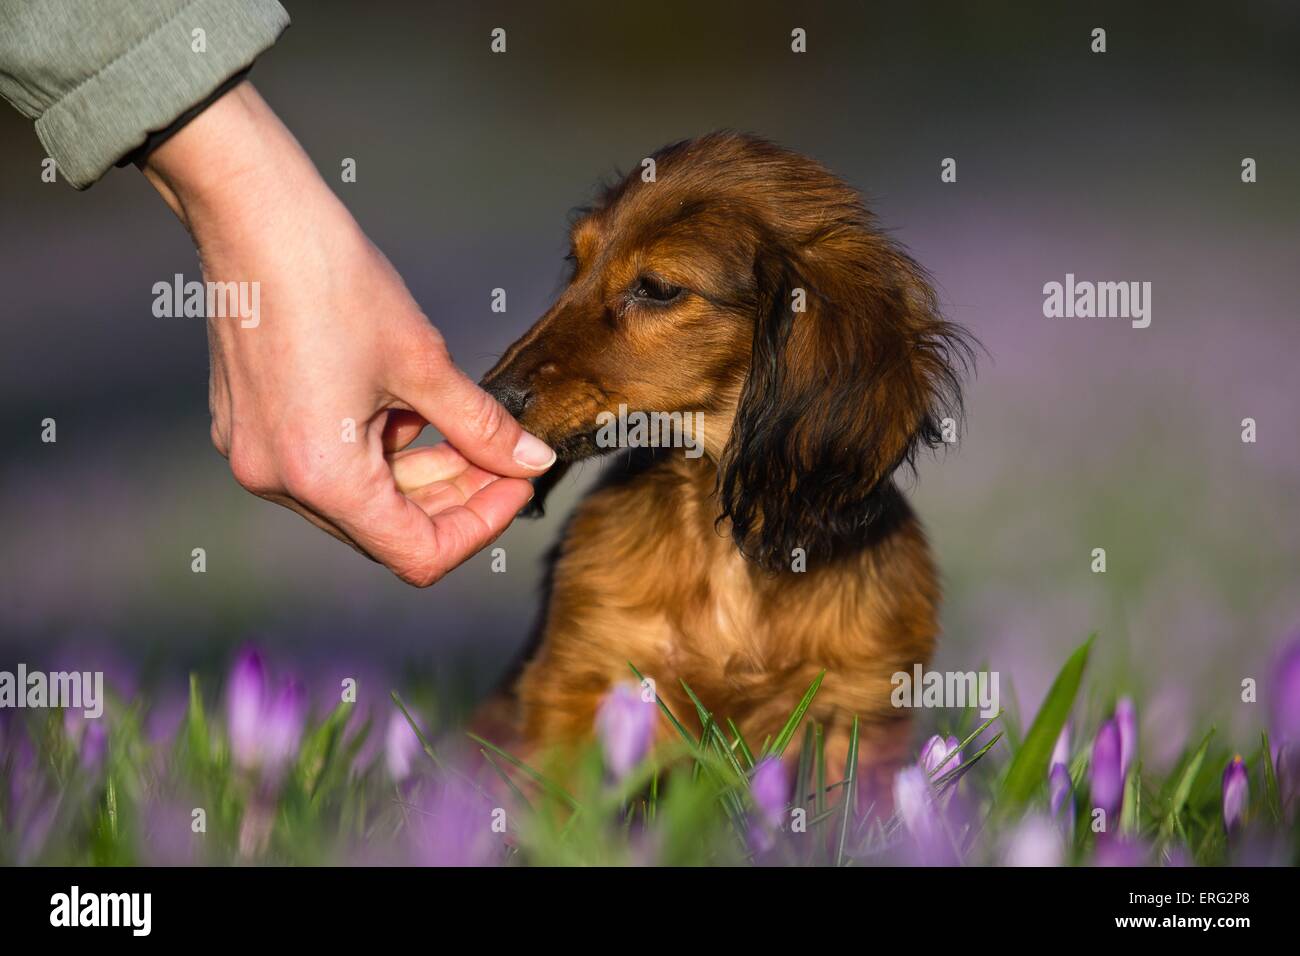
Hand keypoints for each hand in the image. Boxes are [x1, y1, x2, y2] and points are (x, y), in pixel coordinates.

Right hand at [142, 83, 553, 585]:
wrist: (254, 215)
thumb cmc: (335, 281)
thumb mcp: (425, 363)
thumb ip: (482, 427)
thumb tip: (532, 463)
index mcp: (323, 478)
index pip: (418, 554)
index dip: (480, 525)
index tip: (517, 484)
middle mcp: (279, 483)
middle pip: (388, 530)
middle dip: (456, 498)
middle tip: (506, 460)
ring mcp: (258, 459)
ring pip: (360, 500)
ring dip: (421, 476)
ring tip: (468, 433)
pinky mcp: (251, 431)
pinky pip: (329, 467)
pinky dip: (378, 453)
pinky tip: (412, 414)